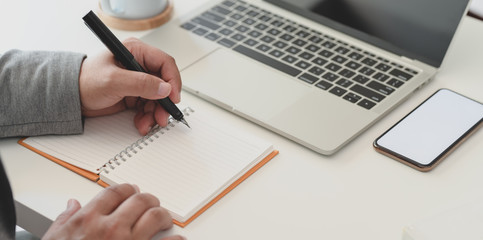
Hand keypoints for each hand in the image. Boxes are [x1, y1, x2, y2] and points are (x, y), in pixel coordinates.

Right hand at [42, 184, 185, 239]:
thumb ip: (65, 220)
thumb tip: (72, 205)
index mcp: (88, 220)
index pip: (115, 192)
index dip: (127, 189)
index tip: (132, 191)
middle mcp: (110, 228)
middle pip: (139, 200)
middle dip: (148, 200)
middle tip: (151, 204)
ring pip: (155, 216)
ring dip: (162, 215)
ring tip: (164, 220)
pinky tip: (177, 239)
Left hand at [79, 38, 181, 134]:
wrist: (71, 97)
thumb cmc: (85, 81)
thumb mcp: (114, 81)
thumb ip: (141, 84)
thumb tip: (164, 88)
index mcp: (136, 51)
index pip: (165, 63)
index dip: (172, 80)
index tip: (173, 97)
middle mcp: (139, 65)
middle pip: (164, 84)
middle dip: (164, 102)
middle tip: (162, 116)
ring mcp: (138, 81)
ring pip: (158, 98)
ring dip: (155, 112)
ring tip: (149, 123)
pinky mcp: (135, 94)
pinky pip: (149, 106)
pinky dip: (148, 116)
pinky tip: (141, 122)